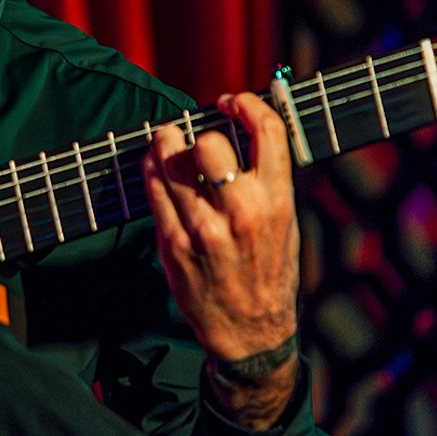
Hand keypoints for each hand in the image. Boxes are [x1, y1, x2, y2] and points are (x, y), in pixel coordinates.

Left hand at [144, 93, 300, 426]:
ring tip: (168, 141)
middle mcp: (241, 214)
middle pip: (208, 143)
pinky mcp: (173, 245)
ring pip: (172, 162)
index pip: (267, 131)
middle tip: (196, 138)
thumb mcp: (286, 223)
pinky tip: (156, 165)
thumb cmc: (269, 272)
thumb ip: (268, 177)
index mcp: (277, 202)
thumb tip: (246, 126)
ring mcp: (203, 231)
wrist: (250, 334)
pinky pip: (152, 190)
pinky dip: (151, 169)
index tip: (234, 101)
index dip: (247, 103)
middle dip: (201, 134)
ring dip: (166, 143)